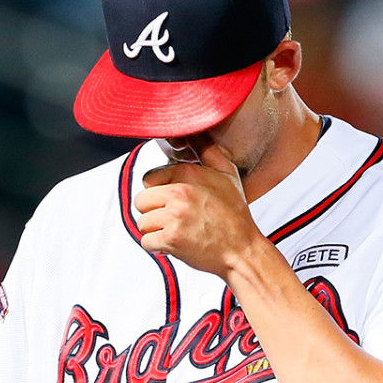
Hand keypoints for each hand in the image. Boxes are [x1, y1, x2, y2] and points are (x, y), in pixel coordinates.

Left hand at [134, 140, 266, 277]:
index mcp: (187, 174)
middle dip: (153, 212)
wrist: (242, 250)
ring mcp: (174, 216)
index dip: (159, 193)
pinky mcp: (171, 238)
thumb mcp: (227, 174)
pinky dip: (158, 248)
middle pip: (140, 201)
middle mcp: (179, 192)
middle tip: (174, 220)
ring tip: (178, 232)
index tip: (173, 202)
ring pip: (142, 223)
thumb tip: (195, 132)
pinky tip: (175, 245)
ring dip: (156, 231)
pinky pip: (146, 242)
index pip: (148, 179)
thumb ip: (207, 150)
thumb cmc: (235, 216)